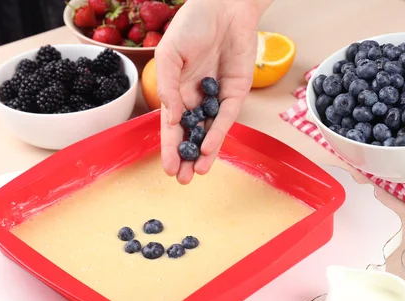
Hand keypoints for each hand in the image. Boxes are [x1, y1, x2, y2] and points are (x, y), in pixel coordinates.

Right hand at [155, 0, 270, 183]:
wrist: (224, 6)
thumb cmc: (193, 25)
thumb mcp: (169, 54)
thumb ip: (167, 85)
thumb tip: (171, 116)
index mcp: (177, 90)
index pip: (172, 126)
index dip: (169, 147)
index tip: (167, 168)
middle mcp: (196, 98)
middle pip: (191, 134)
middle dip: (187, 158)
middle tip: (182, 180)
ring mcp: (216, 97)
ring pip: (209, 131)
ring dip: (204, 153)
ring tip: (198, 173)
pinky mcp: (236, 93)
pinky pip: (226, 117)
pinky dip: (218, 133)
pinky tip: (210, 149)